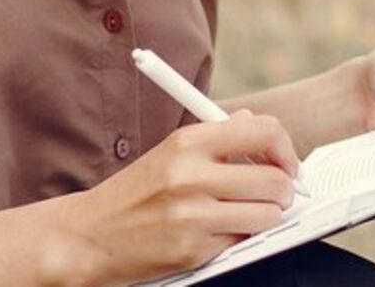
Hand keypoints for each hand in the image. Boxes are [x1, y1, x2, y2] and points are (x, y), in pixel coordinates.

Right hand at [51, 111, 300, 285]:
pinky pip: (242, 242)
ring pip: (268, 215)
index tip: (285, 164)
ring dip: (266, 217)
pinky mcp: (192, 250)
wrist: (88, 235)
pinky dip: (239, 239)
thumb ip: (216, 137)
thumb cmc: (133, 194)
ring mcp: (192, 215)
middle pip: (274, 180)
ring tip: (247, 214)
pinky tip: (219, 232)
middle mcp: (191, 175)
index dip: (285, 150)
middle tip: (275, 195)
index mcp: (188, 142)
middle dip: (283, 191)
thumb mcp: (170, 152)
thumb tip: (255, 124)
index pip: (264, 131)